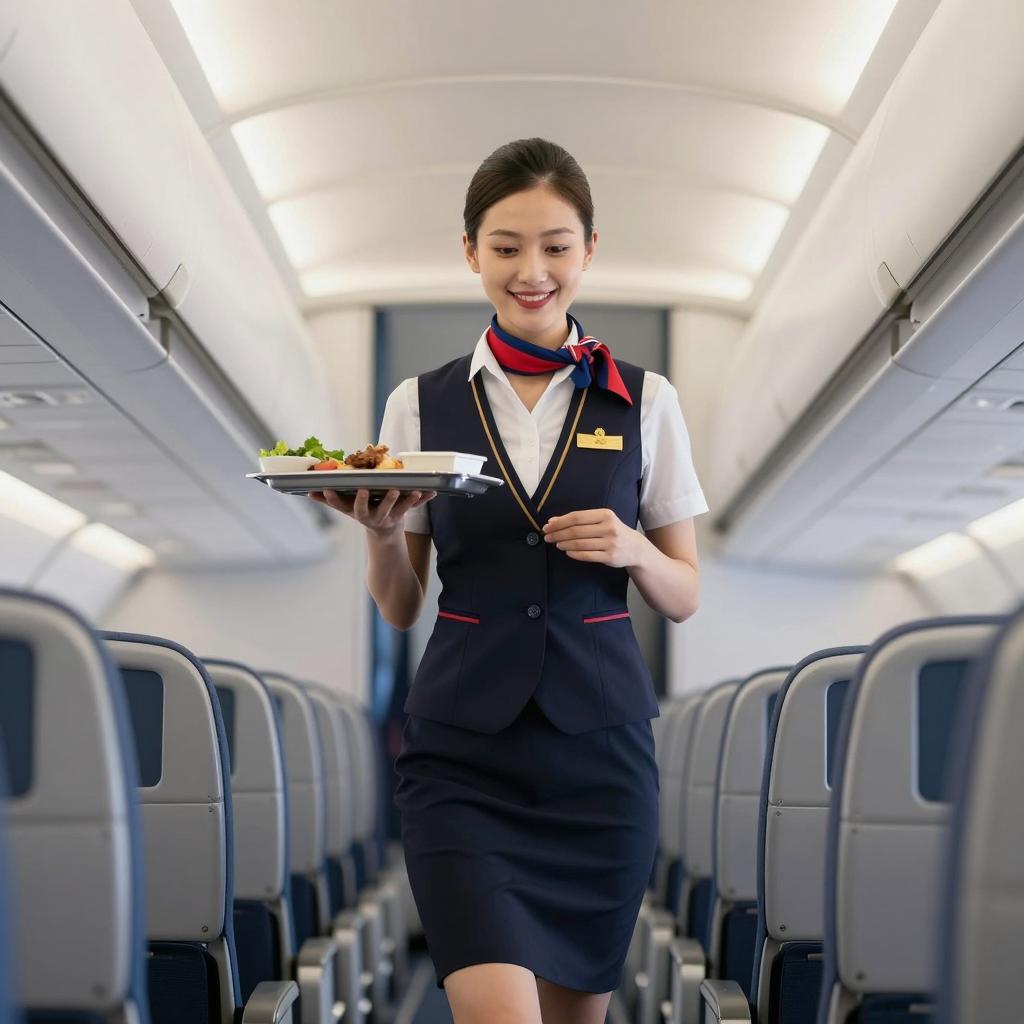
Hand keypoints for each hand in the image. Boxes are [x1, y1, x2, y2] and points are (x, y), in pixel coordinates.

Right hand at [308, 488, 435, 534]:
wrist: (385, 535)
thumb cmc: (365, 513)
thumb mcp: (347, 509)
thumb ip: (331, 500)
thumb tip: (308, 492)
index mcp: (356, 512)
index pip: (341, 506)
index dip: (333, 499)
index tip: (327, 489)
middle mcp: (371, 516)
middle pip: (366, 510)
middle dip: (364, 501)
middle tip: (364, 489)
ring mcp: (388, 517)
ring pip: (394, 509)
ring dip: (402, 500)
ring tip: (407, 491)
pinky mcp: (402, 514)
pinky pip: (414, 506)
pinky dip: (423, 499)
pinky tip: (432, 492)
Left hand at [542, 508, 642, 567]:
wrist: (635, 548)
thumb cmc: (613, 531)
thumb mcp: (602, 520)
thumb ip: (580, 520)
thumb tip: (554, 521)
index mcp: (605, 515)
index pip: (577, 517)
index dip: (560, 522)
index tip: (548, 526)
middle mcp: (609, 528)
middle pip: (576, 531)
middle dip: (558, 534)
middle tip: (547, 536)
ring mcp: (610, 543)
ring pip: (580, 544)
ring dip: (564, 544)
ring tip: (556, 544)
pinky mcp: (610, 557)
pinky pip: (587, 555)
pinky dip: (574, 554)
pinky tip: (567, 552)